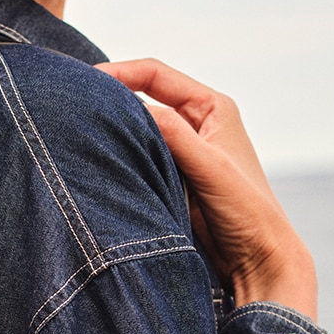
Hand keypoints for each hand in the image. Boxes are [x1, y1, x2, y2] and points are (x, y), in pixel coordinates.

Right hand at [97, 58, 316, 320]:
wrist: (258, 260)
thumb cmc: (249, 212)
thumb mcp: (210, 166)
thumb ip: (174, 133)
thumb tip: (133, 107)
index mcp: (212, 108)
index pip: (156, 74)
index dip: (120, 72)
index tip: (88, 82)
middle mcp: (197, 123)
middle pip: (143, 96)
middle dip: (111, 98)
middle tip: (76, 105)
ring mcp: (183, 150)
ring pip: (139, 128)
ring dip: (115, 129)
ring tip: (82, 131)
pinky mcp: (172, 176)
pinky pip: (139, 156)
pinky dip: (120, 154)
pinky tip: (99, 160)